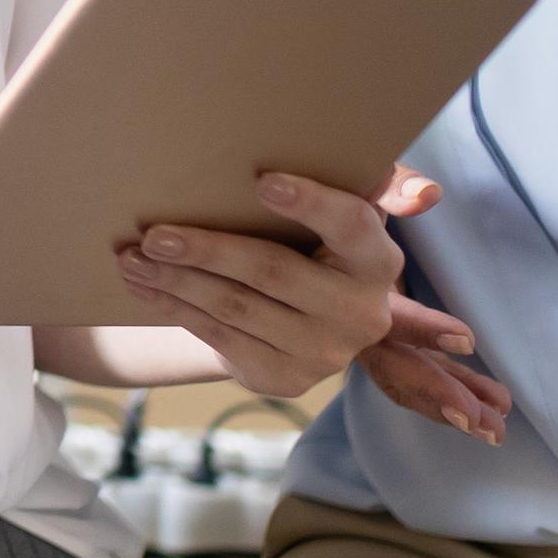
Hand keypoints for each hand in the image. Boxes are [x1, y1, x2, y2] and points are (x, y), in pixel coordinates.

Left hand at [120, 168, 468, 410]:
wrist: (301, 318)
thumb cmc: (317, 243)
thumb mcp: (348, 213)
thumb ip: (381, 187)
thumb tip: (426, 194)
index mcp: (378, 261)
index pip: (350, 226)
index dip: (310, 203)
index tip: (262, 181)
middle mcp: (359, 313)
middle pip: (273, 272)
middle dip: (207, 250)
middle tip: (153, 232)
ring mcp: (321, 352)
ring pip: (235, 308)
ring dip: (175, 280)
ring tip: (130, 255)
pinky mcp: (282, 377)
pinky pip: (218, 336)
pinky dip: (174, 307)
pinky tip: (143, 285)